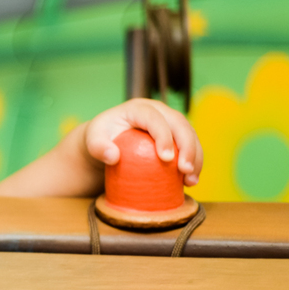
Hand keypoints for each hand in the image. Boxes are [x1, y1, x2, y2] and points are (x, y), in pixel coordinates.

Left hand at [83, 98, 202, 185]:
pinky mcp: (176, 136)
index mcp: (139, 108)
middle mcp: (159, 111)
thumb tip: (113, 157)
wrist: (108, 140)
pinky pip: (191, 147)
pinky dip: (194, 163)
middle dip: (187, 147)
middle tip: (185, 170)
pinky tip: (190, 181)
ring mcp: (170, 122)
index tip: (166, 158)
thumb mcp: (93, 140)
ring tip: (191, 180)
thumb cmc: (100, 138)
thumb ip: (98, 147)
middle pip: (180, 124)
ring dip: (195, 157)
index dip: (163, 135)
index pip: (154, 118)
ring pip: (190, 135)